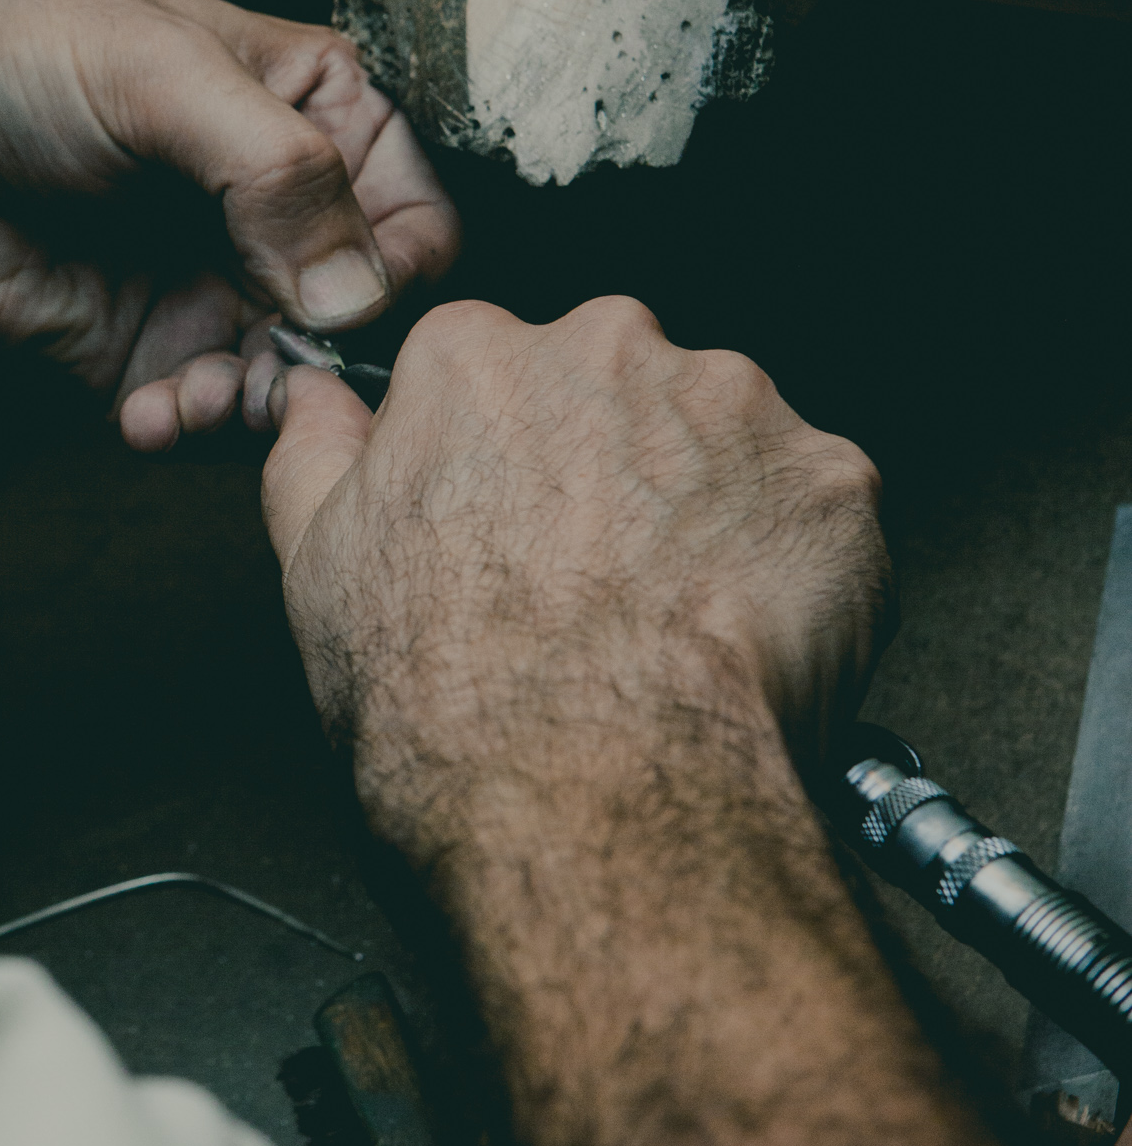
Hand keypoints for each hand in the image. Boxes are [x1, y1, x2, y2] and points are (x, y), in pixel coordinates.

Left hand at [0, 0, 459, 448]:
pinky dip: (192, 431)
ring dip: (260, 407)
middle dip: (327, 356)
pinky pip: (210, 418)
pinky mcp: (158, 352)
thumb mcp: (163, 75)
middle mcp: (281, 207)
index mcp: (313, 111)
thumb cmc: (22, 58)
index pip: (419, 211)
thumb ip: (279, 171)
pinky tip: (146, 413)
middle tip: (273, 362)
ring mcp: (221, 284)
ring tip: (197, 394)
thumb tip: (359, 292)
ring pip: (298, 380)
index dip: (400, 266)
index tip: (349, 298)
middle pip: (368, 315)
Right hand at [261, 306, 1056, 1145]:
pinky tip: (743, 632)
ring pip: (723, 437)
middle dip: (614, 465)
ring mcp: (730, 407)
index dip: (503, 455)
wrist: (591, 795)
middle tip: (599, 578)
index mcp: (477, 358)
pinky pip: (817, 503)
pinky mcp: (830, 479)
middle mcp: (606, 350)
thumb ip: (314, 450)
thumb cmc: (453, 699)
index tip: (512, 518)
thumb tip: (316, 404)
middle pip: (616, 386)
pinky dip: (793, 560)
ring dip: (709, 504)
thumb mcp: (317, 565)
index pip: (492, 368)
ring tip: (675, 615)